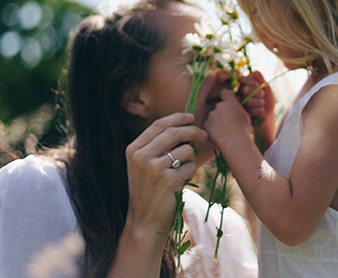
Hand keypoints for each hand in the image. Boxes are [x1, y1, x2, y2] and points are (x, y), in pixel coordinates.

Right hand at [125, 112, 207, 235]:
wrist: (145, 221)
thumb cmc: (148, 191)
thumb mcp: (143, 165)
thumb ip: (156, 145)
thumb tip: (184, 126)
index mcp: (133, 149)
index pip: (159, 124)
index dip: (177, 118)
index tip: (191, 116)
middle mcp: (141, 156)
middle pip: (174, 132)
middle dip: (193, 130)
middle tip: (204, 134)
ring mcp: (155, 167)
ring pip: (186, 150)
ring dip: (191, 159)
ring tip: (182, 173)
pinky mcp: (169, 179)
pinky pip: (191, 166)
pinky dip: (191, 173)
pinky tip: (181, 183)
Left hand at [204, 89, 251, 152]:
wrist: (236, 143)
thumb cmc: (243, 130)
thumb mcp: (245, 115)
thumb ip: (237, 107)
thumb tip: (234, 104)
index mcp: (230, 101)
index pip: (224, 92)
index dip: (226, 97)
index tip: (228, 103)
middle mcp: (219, 105)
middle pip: (218, 105)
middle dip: (222, 111)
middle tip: (228, 122)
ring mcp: (211, 115)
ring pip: (213, 115)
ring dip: (217, 120)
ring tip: (225, 130)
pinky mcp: (206, 124)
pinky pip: (209, 124)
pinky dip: (213, 128)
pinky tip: (220, 134)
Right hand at [238, 71, 274, 118]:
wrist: (269, 115)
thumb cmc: (267, 100)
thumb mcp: (267, 89)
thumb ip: (261, 80)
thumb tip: (255, 71)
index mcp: (243, 86)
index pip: (242, 79)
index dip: (250, 81)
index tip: (258, 85)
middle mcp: (239, 94)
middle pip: (244, 90)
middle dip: (257, 92)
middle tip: (262, 94)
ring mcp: (240, 105)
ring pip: (247, 101)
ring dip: (259, 102)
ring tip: (263, 103)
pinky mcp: (242, 115)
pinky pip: (249, 112)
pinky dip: (259, 110)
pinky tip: (262, 111)